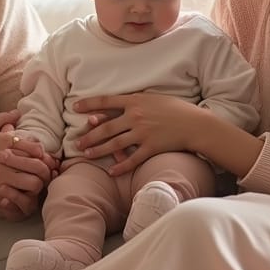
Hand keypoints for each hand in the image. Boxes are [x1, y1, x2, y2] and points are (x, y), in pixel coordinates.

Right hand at [0, 111, 55, 220]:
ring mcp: (5, 179)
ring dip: (37, 185)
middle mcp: (8, 161)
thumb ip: (2, 118)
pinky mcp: (0, 195)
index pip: (36, 149)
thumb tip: (17, 113)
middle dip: (45, 171)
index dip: (42, 154)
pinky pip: (21, 199)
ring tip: (34, 185)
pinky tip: (24, 195)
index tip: (39, 158)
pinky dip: (26, 198)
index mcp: (6, 143)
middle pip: (39, 167)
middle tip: (43, 173)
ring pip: (33, 184)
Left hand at [73, 92, 200, 175]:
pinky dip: (120, 167)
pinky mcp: (151, 148)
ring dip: (98, 150)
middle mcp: (136, 116)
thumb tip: (116, 104)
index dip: (89, 104)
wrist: (194, 123)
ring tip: (86, 154)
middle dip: (89, 135)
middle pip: (106, 127)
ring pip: (114, 144)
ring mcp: (143, 133)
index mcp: (135, 101)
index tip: (75, 108)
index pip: (106, 101)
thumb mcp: (152, 98)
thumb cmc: (174, 109)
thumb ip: (134, 101)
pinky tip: (111, 172)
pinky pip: (132, 159)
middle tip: (76, 142)